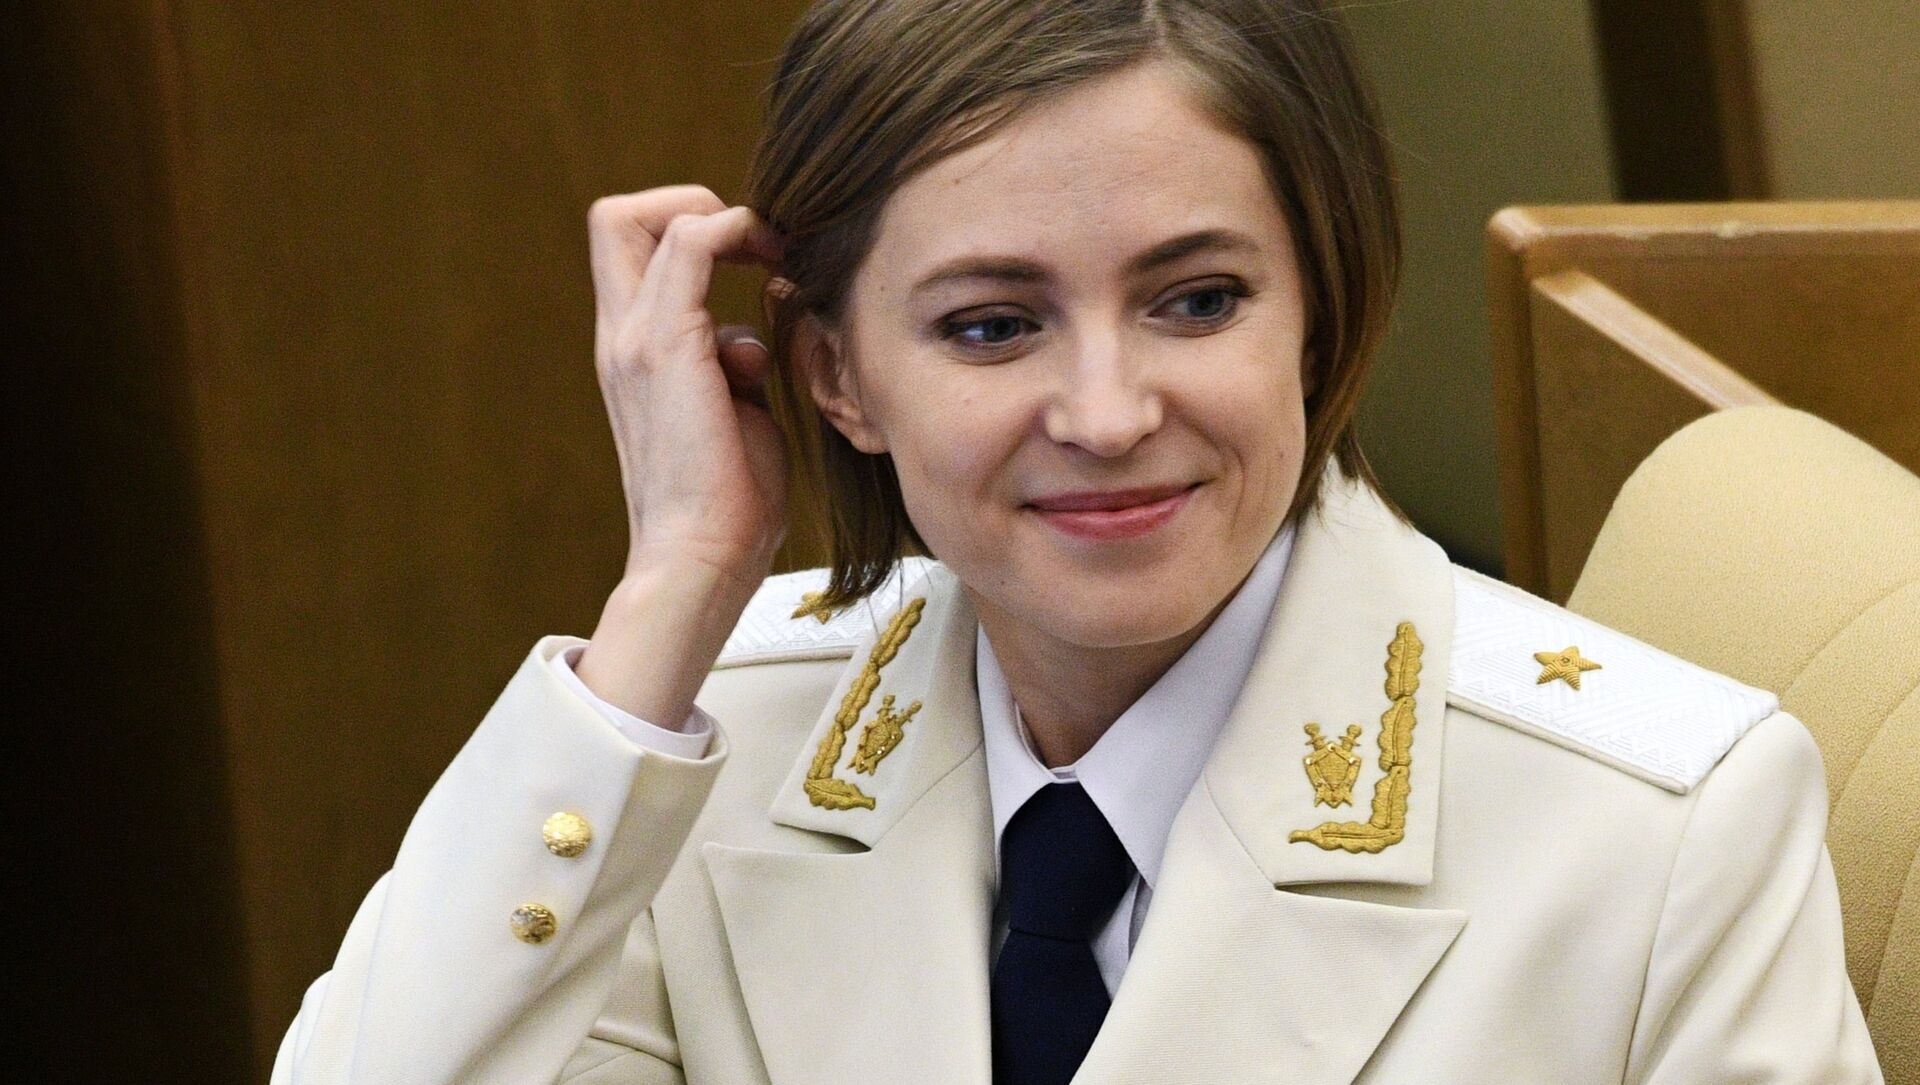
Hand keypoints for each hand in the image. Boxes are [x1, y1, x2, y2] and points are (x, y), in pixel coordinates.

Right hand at [587, 184, 787, 590]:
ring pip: (644, 216)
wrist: (701, 559)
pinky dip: (737, 233)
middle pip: (616, 217)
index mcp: (632, 352)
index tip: (755, 261)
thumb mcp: (733, 415)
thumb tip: (751, 343)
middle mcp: (621, 337)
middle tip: (753, 247)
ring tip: (773, 262)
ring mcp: (635, 339)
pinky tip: (777, 275)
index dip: (690, 229)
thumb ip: (732, 369)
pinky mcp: (668, 347)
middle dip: (689, 205)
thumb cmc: (729, 502)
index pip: (630, 249)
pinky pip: (692, 242)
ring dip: (723, 220)